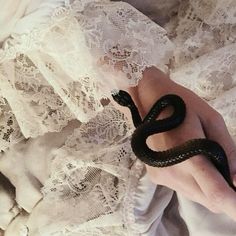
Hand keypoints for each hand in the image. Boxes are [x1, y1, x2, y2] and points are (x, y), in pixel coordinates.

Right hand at [128, 67, 235, 219]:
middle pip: (208, 201)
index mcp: (189, 155)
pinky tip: (190, 165)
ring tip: (207, 166)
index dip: (235, 206)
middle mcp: (173, 172)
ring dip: (208, 190)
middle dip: (224, 195)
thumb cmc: (182, 105)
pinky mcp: (155, 175)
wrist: (149, 101)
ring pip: (195, 197)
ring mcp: (161, 175)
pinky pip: (182, 189)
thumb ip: (228, 150)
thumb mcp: (211, 120)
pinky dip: (193, 185)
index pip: (217, 194)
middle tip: (228, 176)